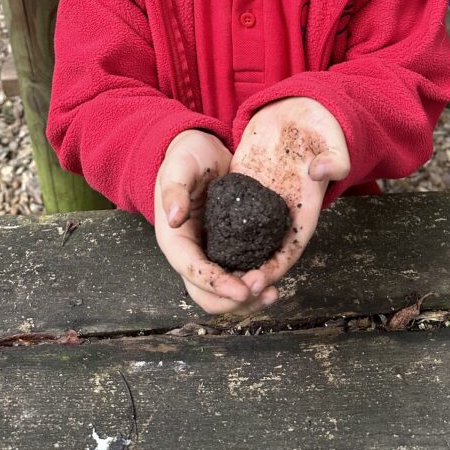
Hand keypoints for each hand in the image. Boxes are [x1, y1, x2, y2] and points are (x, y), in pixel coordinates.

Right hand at [154, 129, 279, 314]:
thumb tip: (173, 218)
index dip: (216, 285)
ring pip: (227, 291)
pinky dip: (258, 280)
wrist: (204, 148)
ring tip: (273, 292)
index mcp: (175, 240)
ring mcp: (214, 252)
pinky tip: (276, 277)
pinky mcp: (233, 246)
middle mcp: (193, 253)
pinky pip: (243, 272)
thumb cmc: (187, 157)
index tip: (241, 290)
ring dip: (249, 298)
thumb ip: (173, 189)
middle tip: (264, 290)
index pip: (192, 271)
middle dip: (235, 300)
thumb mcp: (178, 166)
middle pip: (208, 294)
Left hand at [230, 97, 349, 300]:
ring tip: (213, 274)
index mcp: (306, 205)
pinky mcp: (244, 182)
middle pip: (266, 250)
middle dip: (250, 272)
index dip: (276, 267)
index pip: (291, 246)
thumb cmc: (322, 124)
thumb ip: (334, 156)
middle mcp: (282, 207)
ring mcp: (261, 197)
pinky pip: (231, 210)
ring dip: (233, 257)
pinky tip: (200, 241)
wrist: (301, 106)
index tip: (259, 281)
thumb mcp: (333, 137)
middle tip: (231, 287)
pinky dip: (220, 229)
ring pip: (245, 236)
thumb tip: (323, 171)